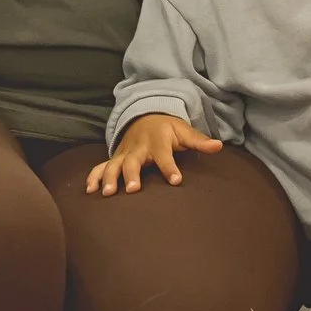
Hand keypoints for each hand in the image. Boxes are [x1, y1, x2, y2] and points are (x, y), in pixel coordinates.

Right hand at [84, 112, 222, 195]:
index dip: (170, 168)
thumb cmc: (168, 129)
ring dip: (109, 178)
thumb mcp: (184, 131)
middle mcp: (138, 148)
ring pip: (114, 165)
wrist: (145, 117)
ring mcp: (124, 153)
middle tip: (133, 189)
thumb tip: (219, 146)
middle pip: (133, 161)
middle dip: (132, 174)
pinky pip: (101, 167)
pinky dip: (94, 177)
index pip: (164, 156)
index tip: (176, 180)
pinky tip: (90, 191)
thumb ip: (200, 141)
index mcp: (157, 141)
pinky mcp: (115, 158)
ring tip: (108, 193)